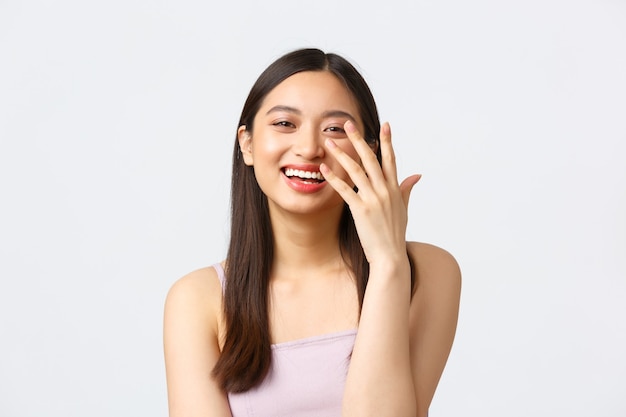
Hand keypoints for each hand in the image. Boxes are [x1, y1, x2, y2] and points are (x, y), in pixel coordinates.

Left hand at [320, 120, 420, 265]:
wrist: (390, 257)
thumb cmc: (394, 234)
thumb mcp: (404, 209)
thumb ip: (406, 189)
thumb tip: (416, 175)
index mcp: (394, 189)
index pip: (391, 159)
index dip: (387, 142)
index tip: (385, 125)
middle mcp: (385, 190)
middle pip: (371, 159)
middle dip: (359, 139)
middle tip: (348, 124)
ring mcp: (373, 199)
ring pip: (356, 170)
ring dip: (341, 154)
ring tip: (329, 142)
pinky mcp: (361, 210)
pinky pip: (345, 189)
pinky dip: (333, 178)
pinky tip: (323, 169)